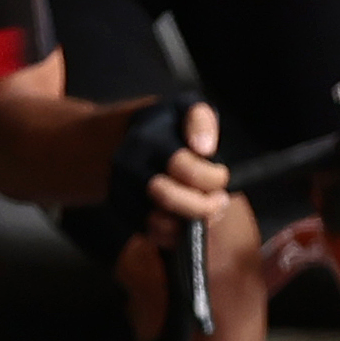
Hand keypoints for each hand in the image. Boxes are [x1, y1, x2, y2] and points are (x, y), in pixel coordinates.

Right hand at [110, 95, 228, 241]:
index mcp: (149, 140)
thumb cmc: (162, 124)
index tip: (222, 176)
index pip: (184, 167)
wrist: (117, 137)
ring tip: (205, 211)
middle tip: (219, 201)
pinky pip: (148, 231)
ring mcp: (120, 188)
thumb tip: (204, 148)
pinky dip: (173, 232)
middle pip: (168, 198)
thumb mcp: (185, 108)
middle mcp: (129, 165)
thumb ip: (201, 121)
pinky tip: (186, 220)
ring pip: (157, 221)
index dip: (212, 178)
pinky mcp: (119, 208)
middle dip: (202, 206)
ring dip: (189, 222)